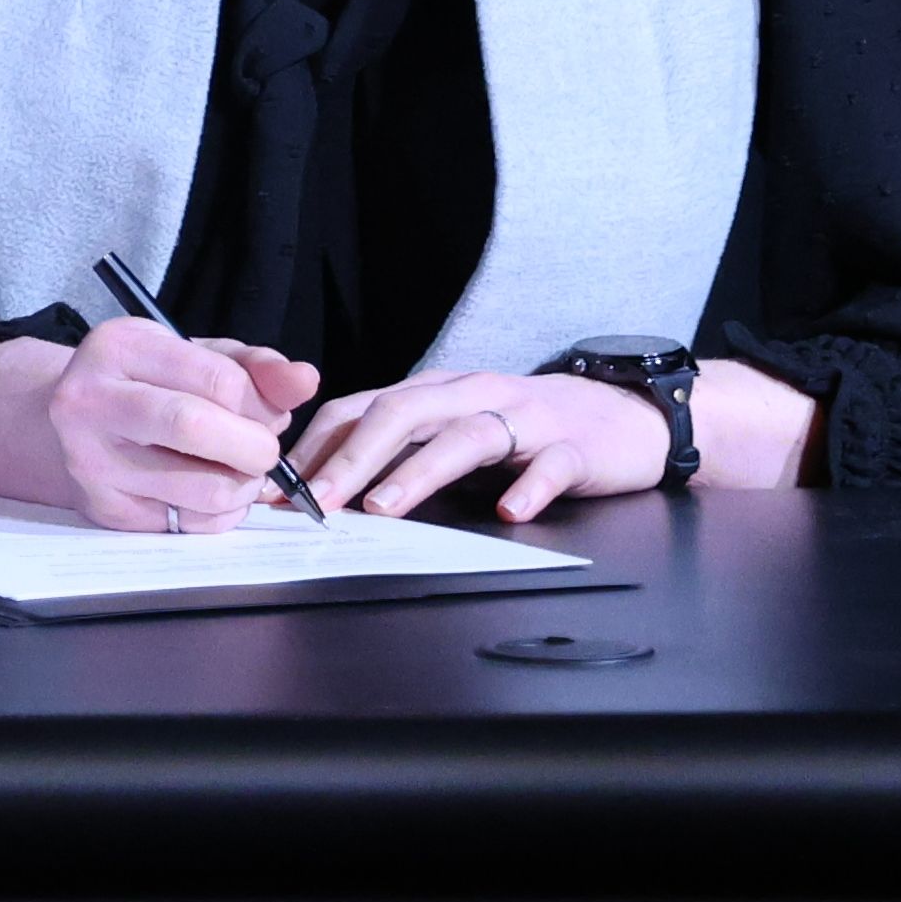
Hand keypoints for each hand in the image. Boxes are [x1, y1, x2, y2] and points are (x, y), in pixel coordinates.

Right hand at [0, 316, 325, 531]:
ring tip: (236, 470)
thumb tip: (305, 381)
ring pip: (205, 489)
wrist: (72, 424)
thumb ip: (255, 368)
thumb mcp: (196, 356)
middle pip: (197, 428)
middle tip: (263, 449)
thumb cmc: (148, 384)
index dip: (261, 404)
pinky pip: (191, 524)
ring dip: (244, 486)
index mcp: (119, 347)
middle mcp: (91, 400)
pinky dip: (220, 514)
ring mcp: (91, 460)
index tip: (264, 411)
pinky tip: (207, 490)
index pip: (219, 380)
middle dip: (255, 447)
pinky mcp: (104, 509)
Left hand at [292, 364, 662, 522]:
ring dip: (419, 472)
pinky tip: (509, 510)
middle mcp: (472, 394)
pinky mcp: (574, 446)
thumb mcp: (454, 429)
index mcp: (435, 391)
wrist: (622, 415)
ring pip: (464, 436)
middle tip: (315, 502)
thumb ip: (401, 450)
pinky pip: (549, 465)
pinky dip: (529, 487)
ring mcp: (524, 418)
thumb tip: (326, 488)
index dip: (316, 445)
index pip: (360, 408)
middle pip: (400, 414)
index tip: (277, 487)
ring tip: (383, 505)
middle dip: (350, 458)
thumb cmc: (525, 429)